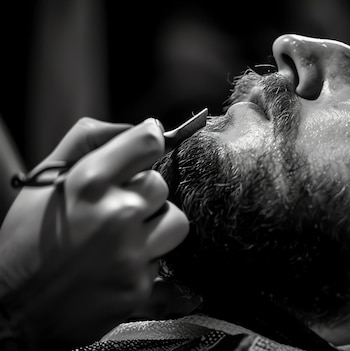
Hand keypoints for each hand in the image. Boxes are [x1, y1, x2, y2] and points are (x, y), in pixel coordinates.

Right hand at [0, 117, 188, 348]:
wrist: (10, 310)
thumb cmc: (26, 240)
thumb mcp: (43, 182)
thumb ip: (88, 141)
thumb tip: (144, 126)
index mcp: (88, 183)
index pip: (149, 142)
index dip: (149, 144)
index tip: (145, 150)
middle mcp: (116, 215)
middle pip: (161, 185)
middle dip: (141, 195)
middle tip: (114, 210)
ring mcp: (131, 255)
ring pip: (175, 223)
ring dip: (155, 228)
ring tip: (124, 238)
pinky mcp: (139, 290)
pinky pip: (166, 264)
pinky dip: (147, 264)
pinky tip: (120, 267)